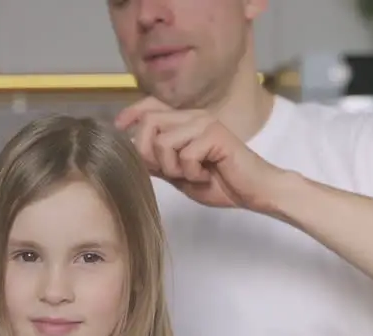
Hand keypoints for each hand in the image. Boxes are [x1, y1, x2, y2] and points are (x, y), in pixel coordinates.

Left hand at [114, 96, 286, 213]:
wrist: (254, 191)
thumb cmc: (220, 183)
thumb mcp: (180, 174)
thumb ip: (159, 162)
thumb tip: (131, 152)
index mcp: (186, 122)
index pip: (152, 107)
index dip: (132, 113)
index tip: (119, 125)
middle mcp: (194, 117)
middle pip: (149, 123)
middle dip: (148, 154)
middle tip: (168, 172)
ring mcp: (205, 123)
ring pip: (163, 142)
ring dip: (172, 168)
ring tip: (191, 175)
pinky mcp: (215, 134)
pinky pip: (184, 154)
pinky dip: (191, 172)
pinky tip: (206, 175)